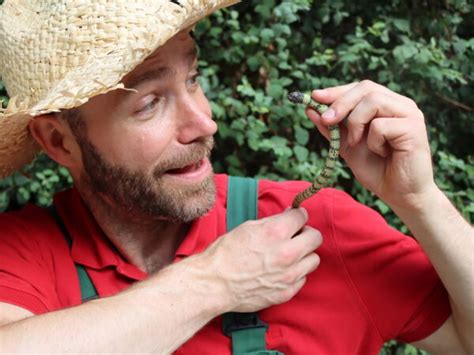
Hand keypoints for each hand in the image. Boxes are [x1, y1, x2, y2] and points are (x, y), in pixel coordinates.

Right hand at [201, 208, 321, 312]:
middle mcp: (287, 253)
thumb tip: (290, 215)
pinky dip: (296, 273)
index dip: (298, 215)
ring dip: (304, 254)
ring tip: (289, 255)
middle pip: (316, 238)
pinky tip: (281, 271)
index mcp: (276, 232)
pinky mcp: (287, 292)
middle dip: (306, 233)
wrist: (214, 284)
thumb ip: (273, 221)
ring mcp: (289, 275)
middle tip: (296, 235)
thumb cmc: (225, 253)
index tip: (294, 218)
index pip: (302, 216)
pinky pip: (303, 278)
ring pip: (314, 259)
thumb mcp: (248, 228)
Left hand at [307, 80, 436, 209]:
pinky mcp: (414, 128)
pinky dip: (373, 141)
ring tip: (357, 143)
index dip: (336, 91)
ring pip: (372, 101)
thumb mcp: (347, 146)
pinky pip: (381, 125)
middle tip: (325, 120)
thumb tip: (310, 108)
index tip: (314, 97)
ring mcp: (410, 114)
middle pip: (366, 88)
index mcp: (387, 105)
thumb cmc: (377, 170)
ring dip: (355, 123)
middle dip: (340, 102)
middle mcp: (400, 105)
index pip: (360, 88)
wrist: (401, 195)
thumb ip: (332, 128)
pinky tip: (382, 153)